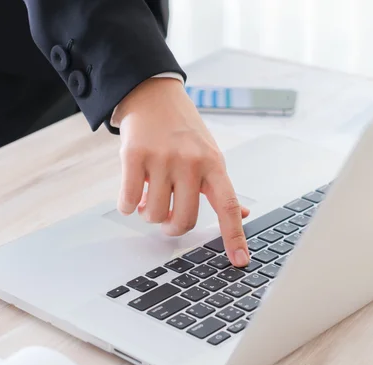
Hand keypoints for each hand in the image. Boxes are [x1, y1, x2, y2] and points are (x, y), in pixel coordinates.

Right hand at [112, 78, 250, 266]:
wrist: (153, 95)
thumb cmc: (184, 130)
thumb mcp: (210, 154)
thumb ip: (221, 186)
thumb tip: (244, 214)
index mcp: (214, 165)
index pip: (229, 206)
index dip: (235, 236)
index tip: (240, 261)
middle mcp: (191, 162)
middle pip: (185, 220)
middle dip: (173, 228)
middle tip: (167, 220)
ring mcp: (162, 159)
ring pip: (155, 214)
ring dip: (150, 215)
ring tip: (151, 199)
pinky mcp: (134, 156)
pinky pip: (129, 201)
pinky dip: (129, 205)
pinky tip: (134, 195)